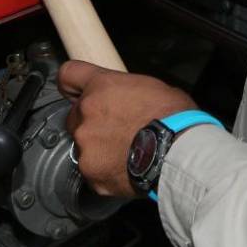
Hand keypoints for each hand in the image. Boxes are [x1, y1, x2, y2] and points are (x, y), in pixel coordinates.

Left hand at [58, 60, 197, 197]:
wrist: (179, 152)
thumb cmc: (174, 118)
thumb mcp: (151, 87)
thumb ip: (124, 92)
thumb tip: (124, 99)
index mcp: (101, 86)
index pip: (68, 75)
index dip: (72, 85)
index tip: (75, 92)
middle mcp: (86, 113)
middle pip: (75, 116)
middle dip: (91, 122)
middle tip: (116, 130)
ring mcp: (85, 145)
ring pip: (83, 145)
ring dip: (98, 148)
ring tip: (126, 153)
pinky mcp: (91, 171)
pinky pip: (92, 170)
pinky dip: (105, 171)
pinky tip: (125, 168)